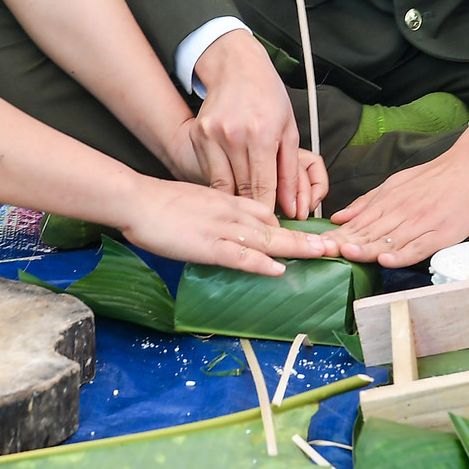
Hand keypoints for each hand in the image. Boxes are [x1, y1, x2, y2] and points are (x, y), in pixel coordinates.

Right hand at [120, 178, 334, 276]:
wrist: (135, 199)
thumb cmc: (160, 203)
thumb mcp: (196, 202)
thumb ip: (216, 213)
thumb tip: (229, 230)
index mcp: (228, 201)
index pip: (266, 213)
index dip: (291, 226)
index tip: (312, 236)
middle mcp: (230, 212)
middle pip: (275, 225)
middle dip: (306, 238)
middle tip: (333, 246)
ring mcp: (220, 228)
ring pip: (265, 238)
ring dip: (296, 248)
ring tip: (322, 254)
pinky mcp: (206, 244)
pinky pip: (239, 254)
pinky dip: (260, 262)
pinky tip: (278, 268)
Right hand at [190, 29, 324, 217]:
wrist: (237, 68)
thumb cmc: (268, 97)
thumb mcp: (289, 131)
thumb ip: (291, 172)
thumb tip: (294, 207)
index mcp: (262, 133)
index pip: (264, 186)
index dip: (270, 212)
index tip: (275, 229)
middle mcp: (234, 134)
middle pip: (243, 189)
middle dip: (254, 210)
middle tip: (263, 223)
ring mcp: (212, 134)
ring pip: (223, 185)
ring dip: (236, 199)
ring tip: (247, 210)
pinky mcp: (198, 134)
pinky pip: (210, 171)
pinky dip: (222, 182)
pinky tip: (232, 185)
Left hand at [331, 125, 468, 267]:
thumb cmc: (434, 177)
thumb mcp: (396, 183)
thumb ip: (368, 202)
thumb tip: (339, 217)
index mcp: (389, 201)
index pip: (358, 224)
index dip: (337, 236)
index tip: (318, 245)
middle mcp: (402, 213)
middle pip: (369, 233)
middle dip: (345, 244)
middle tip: (323, 253)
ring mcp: (422, 224)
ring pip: (390, 241)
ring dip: (367, 250)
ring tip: (346, 255)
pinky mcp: (441, 234)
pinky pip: (418, 247)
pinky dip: (402, 255)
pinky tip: (386, 260)